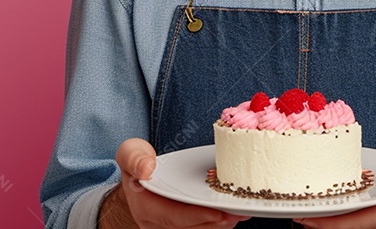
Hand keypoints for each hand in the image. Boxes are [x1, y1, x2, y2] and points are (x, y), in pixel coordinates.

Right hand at [99, 137, 250, 228]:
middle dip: (219, 222)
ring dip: (223, 223)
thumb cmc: (138, 163)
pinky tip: (238, 210)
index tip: (220, 213)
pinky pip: (205, 226)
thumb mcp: (130, 153)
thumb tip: (147, 169)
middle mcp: (160, 224)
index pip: (174, 217)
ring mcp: (173, 226)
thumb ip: (135, 158)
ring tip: (245, 211)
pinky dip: (221, 220)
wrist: (139, 177)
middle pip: (193, 228)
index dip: (198, 217)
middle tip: (242, 211)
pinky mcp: (186, 224)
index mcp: (147, 209)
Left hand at [299, 143, 375, 228]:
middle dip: (318, 223)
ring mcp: (370, 223)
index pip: (356, 223)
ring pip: (340, 227)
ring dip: (319, 221)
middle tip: (293, 211)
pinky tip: (309, 205)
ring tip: (295, 208)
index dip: (331, 223)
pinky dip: (324, 216)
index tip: (308, 216)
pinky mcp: (363, 218)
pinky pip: (342, 221)